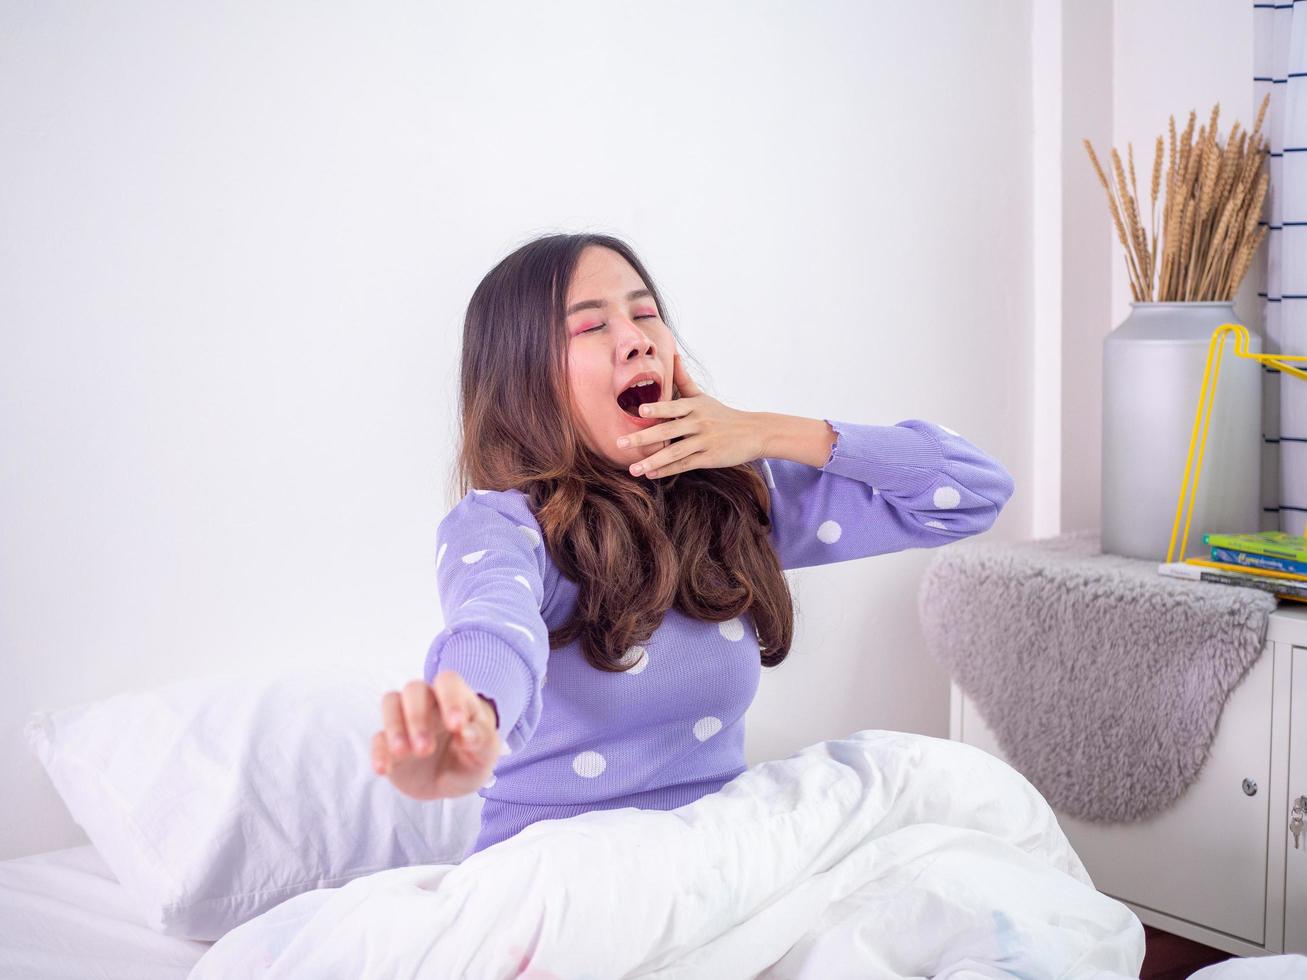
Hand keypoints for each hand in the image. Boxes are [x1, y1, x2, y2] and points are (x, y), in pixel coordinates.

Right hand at [372, 670, 501, 799]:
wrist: (455, 780)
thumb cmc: (473, 755)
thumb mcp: (486, 752)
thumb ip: (481, 739)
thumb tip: (468, 734)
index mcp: (455, 698)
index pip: (448, 682)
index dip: (450, 698)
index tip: (456, 726)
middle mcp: (428, 703)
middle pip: (414, 689)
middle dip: (417, 717)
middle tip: (426, 749)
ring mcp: (406, 721)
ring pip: (391, 703)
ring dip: (395, 727)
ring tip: (403, 753)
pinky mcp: (389, 743)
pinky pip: (378, 738)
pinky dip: (378, 752)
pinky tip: (382, 769)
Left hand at [617, 353, 767, 478]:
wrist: (753, 432)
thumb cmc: (722, 414)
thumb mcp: (703, 396)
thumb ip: (684, 379)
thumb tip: (673, 355)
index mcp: (694, 406)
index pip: (673, 407)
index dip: (658, 409)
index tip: (640, 411)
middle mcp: (698, 423)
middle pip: (668, 431)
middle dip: (643, 438)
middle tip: (620, 443)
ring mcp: (704, 441)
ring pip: (674, 453)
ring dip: (652, 461)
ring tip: (633, 469)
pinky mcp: (709, 458)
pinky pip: (684, 465)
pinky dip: (666, 470)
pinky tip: (650, 474)